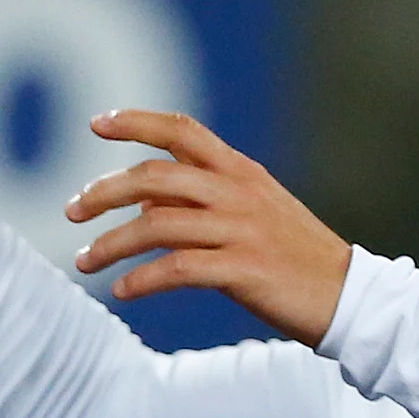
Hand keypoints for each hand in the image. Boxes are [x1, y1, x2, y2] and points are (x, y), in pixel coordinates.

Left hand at [71, 110, 354, 344]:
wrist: (347, 296)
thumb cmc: (291, 255)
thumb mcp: (249, 212)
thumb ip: (197, 199)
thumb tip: (141, 196)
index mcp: (240, 171)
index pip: (182, 130)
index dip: (137, 122)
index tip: (97, 123)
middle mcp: (238, 192)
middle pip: (154, 176)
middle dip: (103, 192)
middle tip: (71, 212)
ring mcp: (242, 230)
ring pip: (157, 224)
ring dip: (110, 244)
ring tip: (83, 262)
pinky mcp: (244, 270)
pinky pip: (177, 269)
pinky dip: (141, 280)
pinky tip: (121, 292)